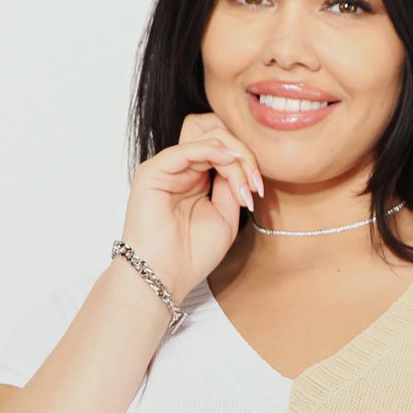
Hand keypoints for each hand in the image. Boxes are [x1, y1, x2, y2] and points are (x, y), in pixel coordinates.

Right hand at [120, 111, 263, 293]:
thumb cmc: (193, 254)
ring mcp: (167, 168)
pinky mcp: (153, 171)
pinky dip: (213, 151)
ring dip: (234, 157)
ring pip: (207, 138)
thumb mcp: (226, 215)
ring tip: (245, 185)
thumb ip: (232, 184)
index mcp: (196, 178)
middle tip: (255, 183)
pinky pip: (187, 148)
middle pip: (218, 136)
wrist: (166, 277)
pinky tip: (230, 163)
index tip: (259, 189)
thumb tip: (240, 160)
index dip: (247, 160)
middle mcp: (181, 168)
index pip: (224, 148)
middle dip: (244, 154)